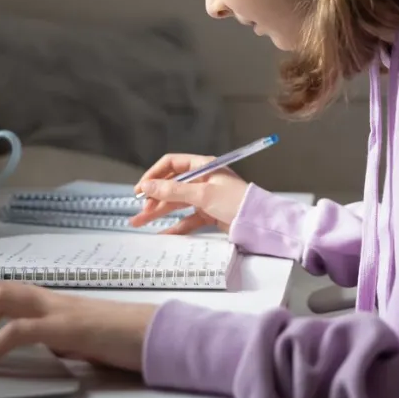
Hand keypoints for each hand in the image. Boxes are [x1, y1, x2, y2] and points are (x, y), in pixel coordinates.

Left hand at [0, 282, 156, 373]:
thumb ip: (60, 337)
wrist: (156, 335)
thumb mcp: (83, 339)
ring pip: (2, 300)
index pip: (9, 290)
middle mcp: (53, 299)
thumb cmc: (126, 339)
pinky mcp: (64, 326)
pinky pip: (16, 331)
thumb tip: (44, 346)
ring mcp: (58, 309)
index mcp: (57, 301)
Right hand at [128, 152, 249, 233]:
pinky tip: (162, 233)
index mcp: (203, 166)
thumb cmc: (236, 201)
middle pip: (172, 186)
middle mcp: (203, 179)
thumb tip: (147, 186)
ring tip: (139, 222)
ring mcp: (205, 197)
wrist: (260, 223)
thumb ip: (173, 191)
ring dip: (159, 212)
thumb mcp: (202, 194)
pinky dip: (175, 225)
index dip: (154, 175)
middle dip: (154, 198)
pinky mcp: (209, 213)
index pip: (172, 164)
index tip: (140, 189)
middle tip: (139, 211)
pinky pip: (187, 218)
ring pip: (177, 203)